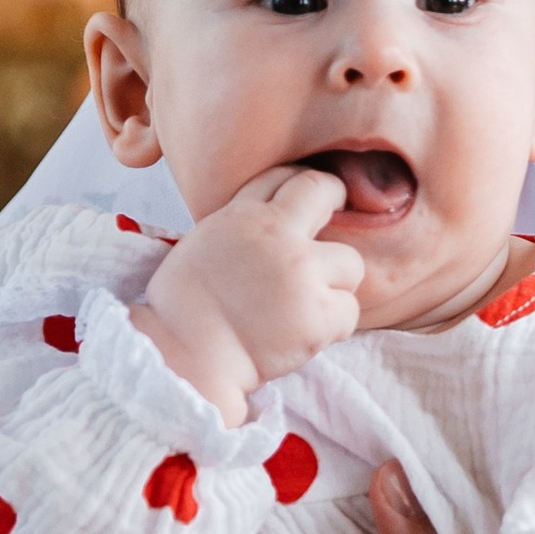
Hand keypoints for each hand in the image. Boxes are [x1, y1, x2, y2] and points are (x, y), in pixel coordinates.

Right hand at [137, 166, 363, 416]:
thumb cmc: (184, 309)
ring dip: (336, 283)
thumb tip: (271, 222)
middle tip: (326, 231)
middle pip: (326, 192)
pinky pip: (349, 311)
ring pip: (351, 262)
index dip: (298, 188)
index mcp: (243, 216)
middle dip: (334, 201)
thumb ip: (241, 227)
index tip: (306, 203)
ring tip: (307, 304)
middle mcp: (278, 236)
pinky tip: (306, 332)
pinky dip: (333, 324)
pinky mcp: (318, 316)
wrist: (186, 356)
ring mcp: (302, 274)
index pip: (284, 177)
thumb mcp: (202, 243)